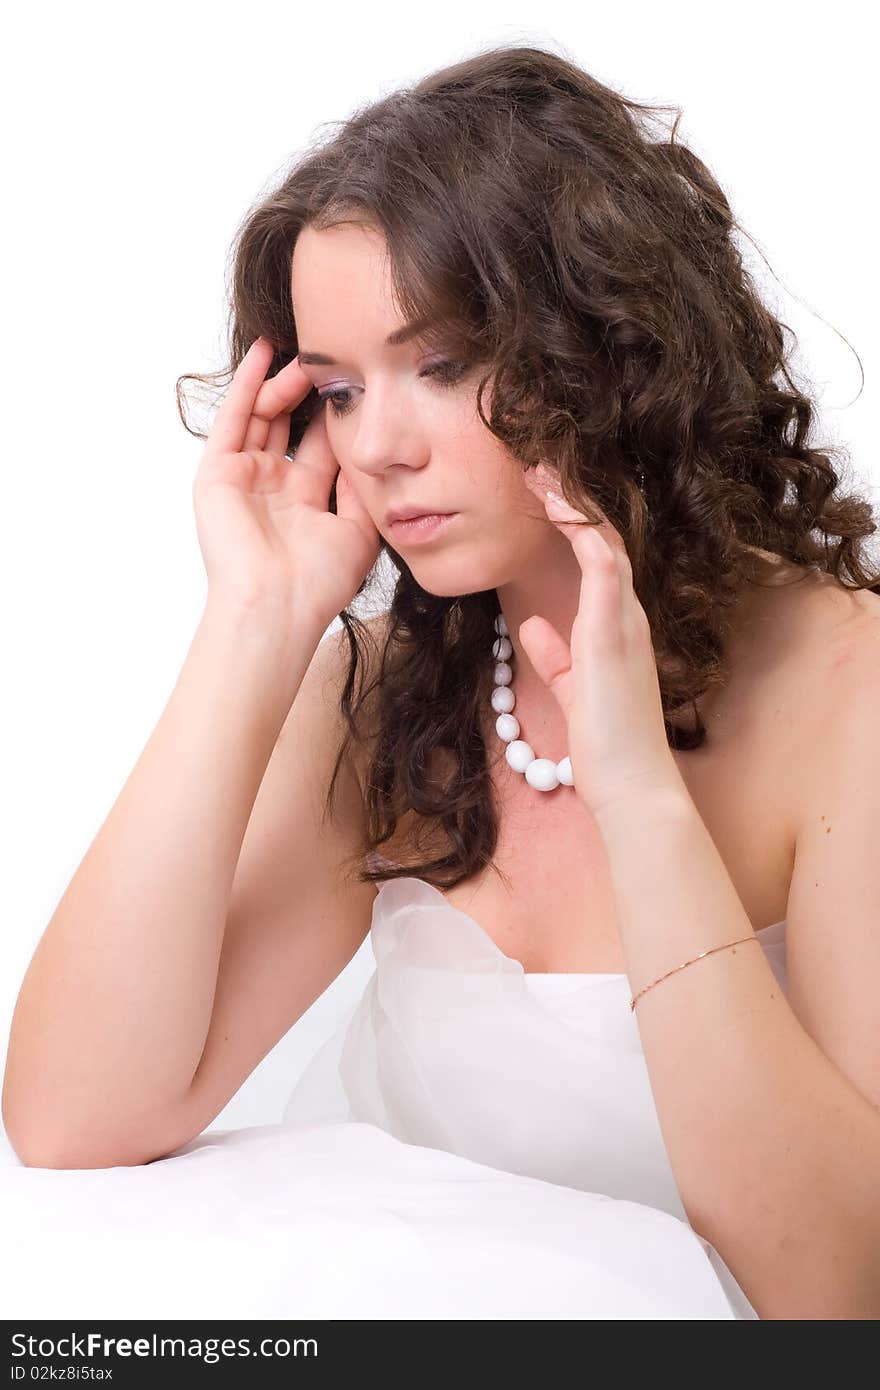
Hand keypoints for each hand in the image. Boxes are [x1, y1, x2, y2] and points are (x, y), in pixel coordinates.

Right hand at [192, 338, 380, 628]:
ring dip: (282, 382)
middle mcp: (273, 486)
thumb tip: (370, 447)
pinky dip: (248, 385)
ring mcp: (244, 478)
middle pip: (289, 424)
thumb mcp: (358, 529)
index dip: (336, 414)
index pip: (320, 444)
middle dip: (308, 392)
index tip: (358, 383)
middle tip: (329, 360)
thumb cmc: (318, 582)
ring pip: (262, 415)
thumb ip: (361, 486)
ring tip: (305, 352)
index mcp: (304, 501)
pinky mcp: (219, 473)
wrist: (278, 606)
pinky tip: (265, 354)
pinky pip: (233, 418)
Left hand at [519, 463, 683, 818]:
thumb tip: (535, 626)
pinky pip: (604, 570)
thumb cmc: (607, 745)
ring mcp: (624, 623)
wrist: (633, 786)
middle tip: (537, 465)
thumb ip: (557, 656)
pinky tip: (562, 507)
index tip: (539, 493)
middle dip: (570, 500)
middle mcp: (626, 617)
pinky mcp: (613, 635)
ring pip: (603, 543)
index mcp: (615, 628)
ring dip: (572, 505)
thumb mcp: (573, 689)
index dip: (569, 522)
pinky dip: (584, 534)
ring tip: (540, 471)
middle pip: (601, 539)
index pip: (595, 559)